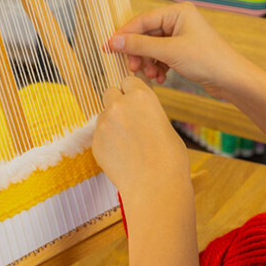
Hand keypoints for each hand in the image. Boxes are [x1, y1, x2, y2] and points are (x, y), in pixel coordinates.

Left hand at [92, 77, 189, 198]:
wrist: (155, 185)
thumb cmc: (169, 159)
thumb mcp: (165, 126)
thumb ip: (147, 114)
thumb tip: (140, 116)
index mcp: (141, 97)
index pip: (128, 81)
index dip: (132, 91)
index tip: (135, 101)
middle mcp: (119, 105)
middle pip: (110, 92)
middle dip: (117, 103)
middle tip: (128, 120)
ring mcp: (104, 123)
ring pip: (103, 115)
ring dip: (111, 124)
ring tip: (128, 145)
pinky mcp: (96, 142)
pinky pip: (99, 136)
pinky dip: (107, 143)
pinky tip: (122, 157)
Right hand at [108, 3, 247, 97]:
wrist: (231, 79)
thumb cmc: (206, 59)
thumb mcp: (169, 51)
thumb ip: (139, 45)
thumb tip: (114, 41)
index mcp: (177, 12)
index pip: (142, 20)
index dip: (124, 35)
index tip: (108, 47)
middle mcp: (179, 21)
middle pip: (146, 35)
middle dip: (138, 53)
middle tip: (132, 68)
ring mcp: (181, 36)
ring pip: (152, 48)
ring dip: (148, 63)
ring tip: (151, 75)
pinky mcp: (183, 51)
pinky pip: (161, 56)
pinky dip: (158, 67)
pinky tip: (161, 78)